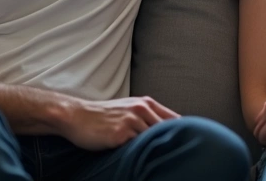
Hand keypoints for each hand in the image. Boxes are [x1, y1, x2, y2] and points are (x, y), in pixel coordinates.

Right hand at [59, 96, 179, 149]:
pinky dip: (140, 155)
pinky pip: (137, 148)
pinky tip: (141, 161)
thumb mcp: (128, 109)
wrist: (76, 116)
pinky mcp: (120, 134)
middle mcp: (141, 110)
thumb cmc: (102, 116)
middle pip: (168, 130)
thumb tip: (168, 131)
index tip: (190, 144)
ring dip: (157, 151)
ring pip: (154, 140)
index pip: (175, 119)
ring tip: (161, 161)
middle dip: (173, 144)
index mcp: (146, 103)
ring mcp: (131, 121)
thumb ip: (147, 117)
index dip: (184, 133)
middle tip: (179, 157)